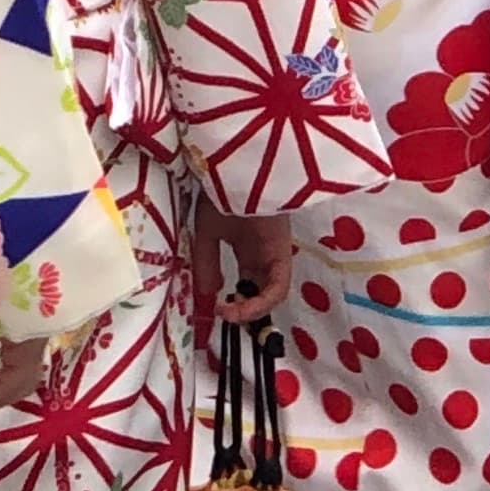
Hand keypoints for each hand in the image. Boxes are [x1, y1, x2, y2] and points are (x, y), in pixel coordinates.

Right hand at [192, 200, 292, 339]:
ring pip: (271, 294)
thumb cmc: (219, 192)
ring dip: (252, 311)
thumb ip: (208, 262)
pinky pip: (278, 287)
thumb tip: (210, 295)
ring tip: (230, 314)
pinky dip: (262, 303)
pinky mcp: (282, 253)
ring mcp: (275, 254)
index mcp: (247, 247)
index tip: (216, 309)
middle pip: (262, 292)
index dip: (236, 302)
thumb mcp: (206, 230)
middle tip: (226, 319)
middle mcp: (264, 254)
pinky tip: (241, 307)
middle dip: (245, 312)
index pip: (247, 283)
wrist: (235, 171)